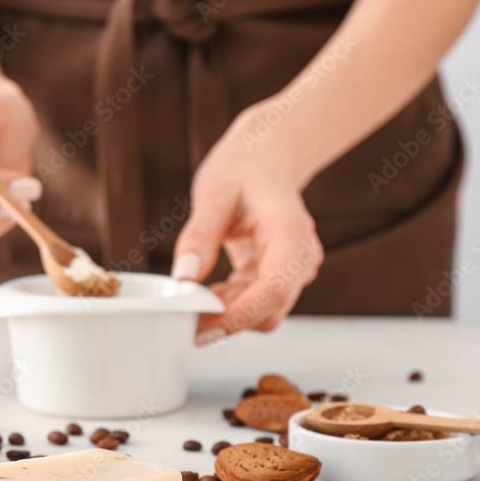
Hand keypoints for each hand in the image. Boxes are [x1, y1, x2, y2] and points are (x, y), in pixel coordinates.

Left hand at [172, 105, 323, 343]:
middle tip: (181, 314)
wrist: (265, 157)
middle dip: (226, 320)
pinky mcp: (275, 278)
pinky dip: (225, 305)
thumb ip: (200, 234)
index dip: (238, 314)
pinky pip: (252, 305)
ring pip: (261, 314)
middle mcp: (298, 259)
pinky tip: (202, 291)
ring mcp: (290, 272)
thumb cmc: (244, 167)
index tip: (200, 323)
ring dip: (223, 314)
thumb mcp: (214, 191)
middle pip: (270, 311)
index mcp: (290, 233)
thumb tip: (184, 279)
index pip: (273, 289)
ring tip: (189, 294)